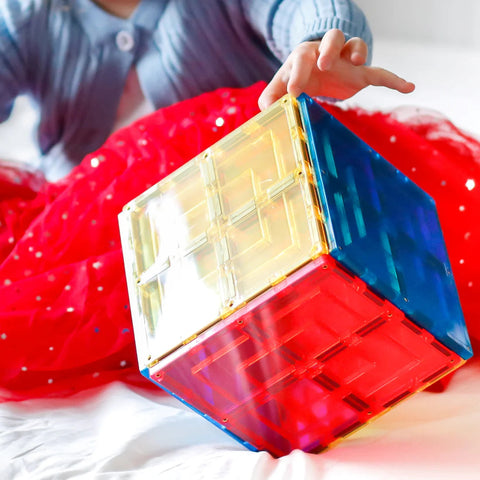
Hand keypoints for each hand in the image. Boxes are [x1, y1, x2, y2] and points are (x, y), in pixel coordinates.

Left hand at [258, 29, 414, 109]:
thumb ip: (271, 96)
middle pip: (332, 38)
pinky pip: (380, 73)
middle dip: (329, 49)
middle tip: (324, 65)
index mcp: (305, 55)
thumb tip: (265, 109)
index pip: (302, 57)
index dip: (298, 74)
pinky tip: (409, 87)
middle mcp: (327, 52)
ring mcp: (345, 61)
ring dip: (357, 52)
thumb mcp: (282, 86)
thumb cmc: (297, 77)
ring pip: (356, 45)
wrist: (315, 73)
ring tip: (357, 64)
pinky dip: (394, 80)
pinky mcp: (361, 74)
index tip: (294, 93)